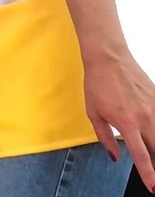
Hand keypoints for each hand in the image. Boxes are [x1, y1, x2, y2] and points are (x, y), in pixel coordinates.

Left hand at [82, 54, 154, 189]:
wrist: (109, 59)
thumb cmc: (98, 85)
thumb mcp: (94, 113)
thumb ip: (105, 137)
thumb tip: (115, 156)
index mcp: (127, 124)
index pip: (142, 156)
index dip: (149, 174)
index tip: (153, 186)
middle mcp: (146, 118)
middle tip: (154, 172)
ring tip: (151, 152)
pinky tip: (151, 132)